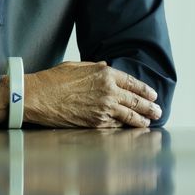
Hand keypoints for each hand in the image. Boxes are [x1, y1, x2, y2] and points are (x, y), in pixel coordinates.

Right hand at [22, 61, 162, 127]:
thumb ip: (96, 67)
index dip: (144, 90)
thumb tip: (108, 67)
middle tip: (158, 110)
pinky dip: (123, 127)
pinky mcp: (94, 123)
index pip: (132, 82)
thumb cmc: (53, 80)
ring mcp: (103, 108)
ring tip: (149, 121)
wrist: (37, 97)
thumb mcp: (78, 66)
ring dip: (141, 119)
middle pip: (135, 100)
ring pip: (129, 115)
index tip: (152, 94)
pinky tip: (129, 128)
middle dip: (149, 106)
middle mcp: (108, 91)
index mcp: (105, 74)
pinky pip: (114, 126)